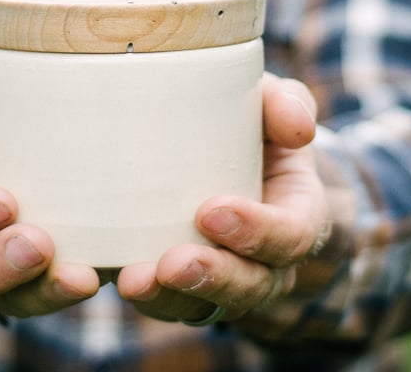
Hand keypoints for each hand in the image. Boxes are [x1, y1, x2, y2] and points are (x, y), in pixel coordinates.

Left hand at [115, 73, 327, 324]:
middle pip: (251, 286)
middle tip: (173, 263)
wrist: (219, 150)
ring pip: (205, 306)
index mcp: (297, 214)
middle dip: (213, 278)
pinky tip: (113, 279)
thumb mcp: (273, 105)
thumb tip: (296, 128)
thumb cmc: (250, 124)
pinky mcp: (183, 287)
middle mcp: (267, 260)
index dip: (258, 232)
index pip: (292, 235)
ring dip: (169, 298)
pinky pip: (167, 304)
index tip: (210, 211)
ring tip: (134, 280)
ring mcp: (224, 281)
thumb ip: (287, 104)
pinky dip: (143, 296)